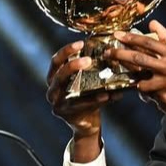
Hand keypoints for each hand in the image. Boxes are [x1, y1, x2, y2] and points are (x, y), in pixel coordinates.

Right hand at [45, 41, 121, 158]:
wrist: (86, 123)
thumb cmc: (86, 97)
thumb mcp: (85, 81)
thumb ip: (92, 69)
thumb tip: (114, 53)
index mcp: (54, 77)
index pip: (56, 61)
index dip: (66, 51)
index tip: (81, 43)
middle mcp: (52, 90)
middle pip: (59, 75)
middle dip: (72, 66)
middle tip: (88, 59)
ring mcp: (57, 103)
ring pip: (68, 91)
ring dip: (83, 83)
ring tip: (100, 77)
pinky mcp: (66, 114)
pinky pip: (82, 105)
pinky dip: (95, 100)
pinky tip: (106, 95)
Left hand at [108, 20, 165, 120]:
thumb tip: (153, 24)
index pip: (149, 42)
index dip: (131, 38)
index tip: (118, 36)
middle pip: (140, 58)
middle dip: (121, 54)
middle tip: (108, 53)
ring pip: (140, 76)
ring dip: (131, 75)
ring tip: (125, 73)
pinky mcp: (163, 96)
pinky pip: (145, 91)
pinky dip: (142, 89)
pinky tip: (145, 88)